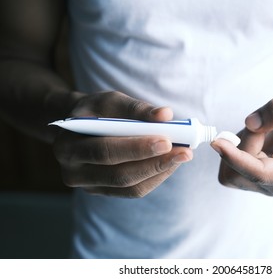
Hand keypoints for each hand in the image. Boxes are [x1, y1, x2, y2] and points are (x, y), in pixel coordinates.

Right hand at [52, 91, 192, 197]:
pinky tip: (169, 163)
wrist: (78, 127)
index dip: (137, 148)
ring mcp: (88, 186)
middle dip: (155, 164)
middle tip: (184, 153)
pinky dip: (155, 177)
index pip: (104, 151)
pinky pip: (133, 191)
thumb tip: (165, 115)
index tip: (167, 141)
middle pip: (118, 175)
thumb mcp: (110, 101)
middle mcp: (73, 172)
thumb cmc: (96, 111)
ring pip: (129, 187)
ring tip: (182, 156)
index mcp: (68, 145)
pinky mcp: (103, 191)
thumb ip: (136, 108)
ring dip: (159, 172)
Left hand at [211, 93, 272, 197]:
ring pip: (231, 171)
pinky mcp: (252, 182)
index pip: (260, 173)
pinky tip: (255, 140)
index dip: (235, 158)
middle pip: (239, 173)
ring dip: (238, 145)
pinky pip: (229, 167)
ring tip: (262, 131)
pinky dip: (235, 149)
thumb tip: (251, 123)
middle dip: (242, 143)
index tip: (217, 142)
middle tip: (260, 121)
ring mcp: (265, 187)